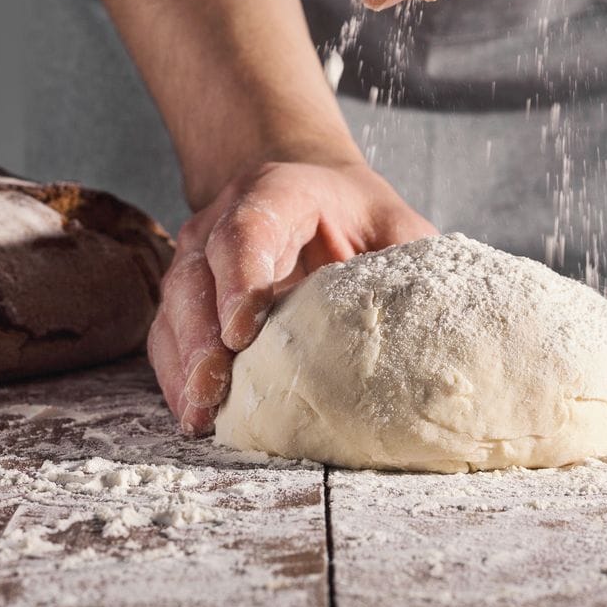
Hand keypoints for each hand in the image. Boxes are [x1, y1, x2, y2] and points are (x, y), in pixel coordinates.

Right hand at [146, 159, 435, 434]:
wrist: (314, 194)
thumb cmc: (358, 216)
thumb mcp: (394, 225)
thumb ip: (409, 263)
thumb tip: (438, 326)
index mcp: (279, 191)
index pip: (247, 230)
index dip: (241, 278)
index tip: (243, 332)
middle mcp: (224, 218)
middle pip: (198, 275)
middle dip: (202, 337)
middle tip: (214, 389)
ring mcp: (200, 256)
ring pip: (175, 308)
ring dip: (183, 364)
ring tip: (200, 415)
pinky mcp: (190, 294)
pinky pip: (168, 334)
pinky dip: (176, 375)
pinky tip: (194, 413)